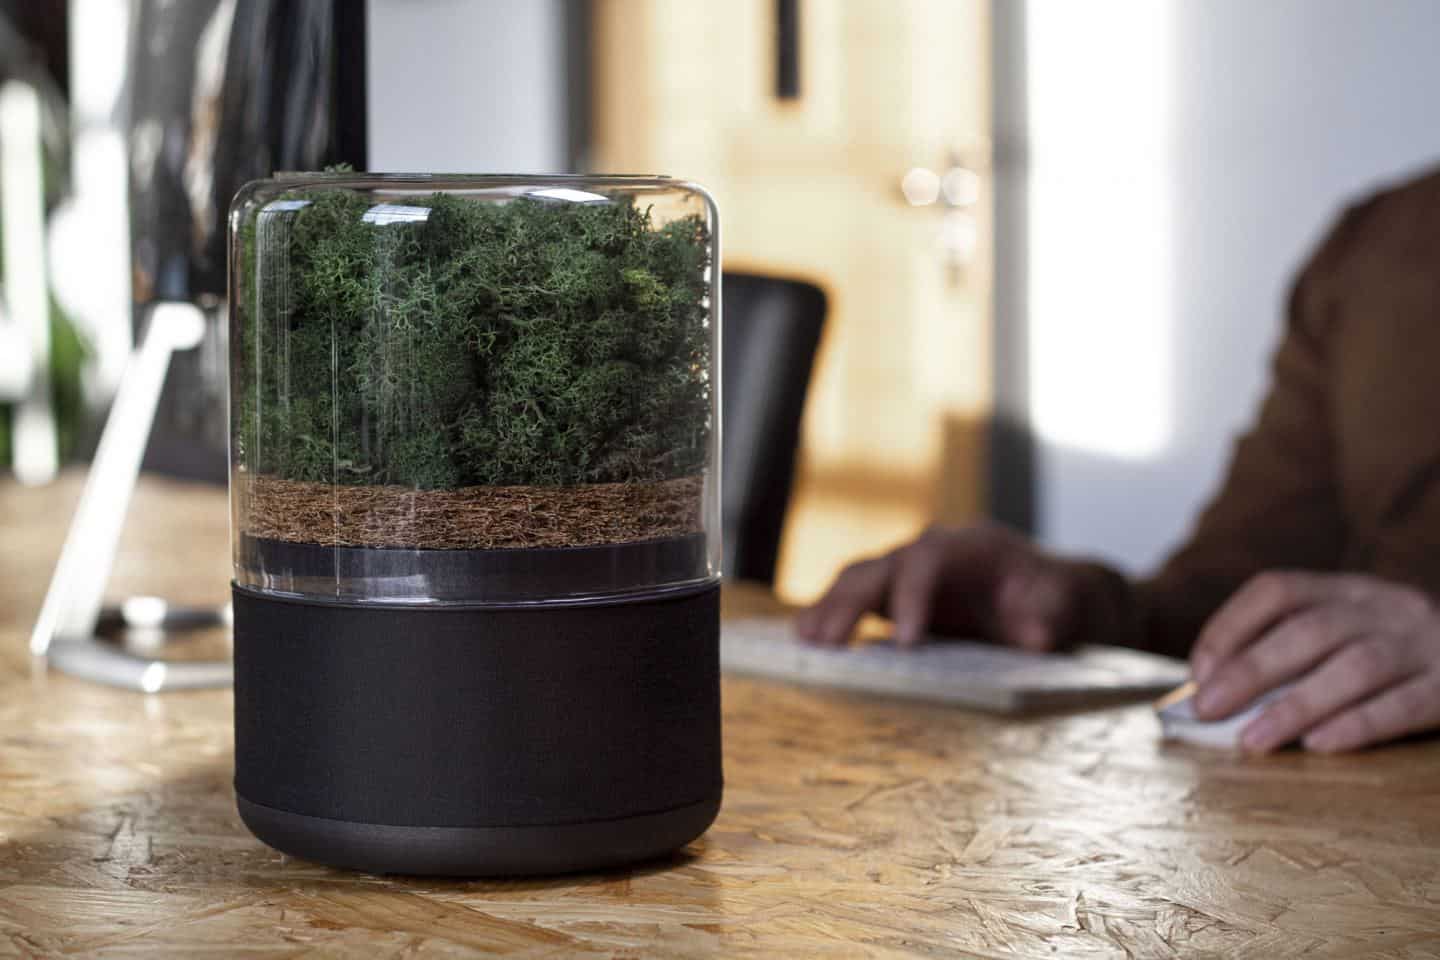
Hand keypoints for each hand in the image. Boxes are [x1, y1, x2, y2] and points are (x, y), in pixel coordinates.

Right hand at [794, 523, 1100, 650]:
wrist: (1048, 598)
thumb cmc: (1055, 598)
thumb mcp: (1065, 605)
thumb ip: (1052, 615)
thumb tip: (1037, 635)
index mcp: (971, 545)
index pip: (929, 560)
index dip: (912, 596)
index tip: (905, 641)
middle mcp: (931, 552)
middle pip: (881, 566)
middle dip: (851, 602)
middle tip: (828, 641)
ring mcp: (909, 572)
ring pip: (859, 579)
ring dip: (830, 607)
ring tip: (804, 641)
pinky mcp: (896, 595)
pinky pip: (856, 598)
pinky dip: (831, 615)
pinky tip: (805, 639)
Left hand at [1191, 571, 1439, 752]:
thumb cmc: (1397, 654)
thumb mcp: (1350, 631)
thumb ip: (1290, 651)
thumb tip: (1212, 691)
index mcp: (1348, 589)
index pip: (1277, 590)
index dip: (1230, 627)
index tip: (1198, 674)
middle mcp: (1385, 607)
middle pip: (1310, 631)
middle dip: (1250, 670)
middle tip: (1207, 709)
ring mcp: (1424, 644)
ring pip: (1355, 667)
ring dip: (1296, 705)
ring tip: (1253, 739)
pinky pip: (1404, 704)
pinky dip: (1358, 725)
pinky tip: (1319, 745)